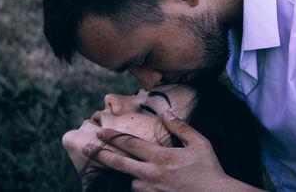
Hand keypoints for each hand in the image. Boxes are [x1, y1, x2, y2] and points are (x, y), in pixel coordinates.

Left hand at [83, 111, 255, 191]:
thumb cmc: (209, 169)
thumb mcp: (200, 143)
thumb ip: (181, 127)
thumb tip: (167, 113)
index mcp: (161, 157)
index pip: (130, 144)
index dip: (113, 136)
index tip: (100, 130)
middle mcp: (152, 174)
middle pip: (119, 163)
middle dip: (100, 153)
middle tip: (85, 146)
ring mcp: (151, 190)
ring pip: (128, 181)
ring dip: (122, 174)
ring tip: (111, 166)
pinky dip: (133, 187)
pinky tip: (132, 182)